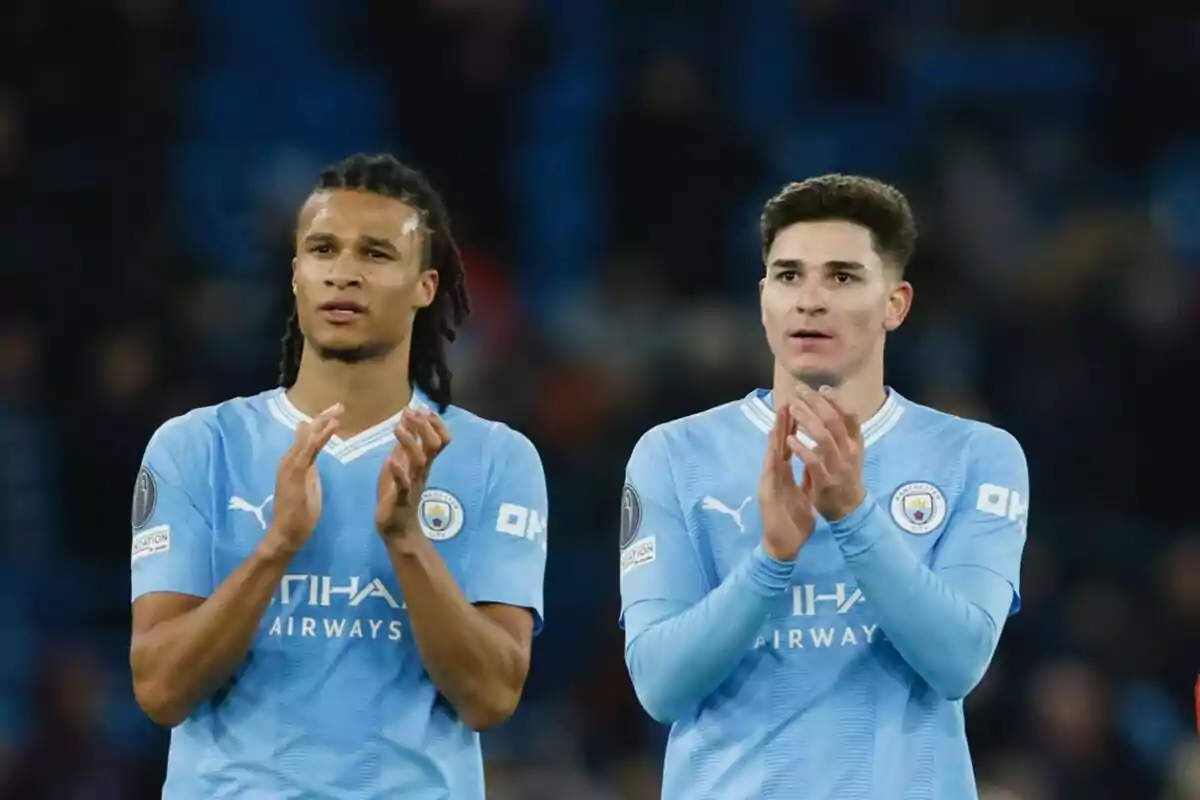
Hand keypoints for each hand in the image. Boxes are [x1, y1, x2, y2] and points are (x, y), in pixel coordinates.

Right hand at [265, 404, 342, 553]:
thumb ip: (308, 462)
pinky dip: (321, 437)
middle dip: (323, 418)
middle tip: (340, 405)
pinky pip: (310, 450)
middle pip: (308, 433)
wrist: (287, 532)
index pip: (308, 437)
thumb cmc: (299, 511)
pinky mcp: (295, 473)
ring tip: (338, 411)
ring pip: (308, 438)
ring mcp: (290, 465)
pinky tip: (332, 427)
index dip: (321, 423)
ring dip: (323, 423)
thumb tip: (310, 446)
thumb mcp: (306, 480)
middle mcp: (289, 459)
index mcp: (294, 461)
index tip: (336, 411)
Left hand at [375, 408, 451, 539]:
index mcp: (422, 463)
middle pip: (434, 445)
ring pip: (420, 460)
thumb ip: (403, 447)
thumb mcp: (398, 466)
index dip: (435, 423)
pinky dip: (398, 471)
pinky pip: (403, 484)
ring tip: (397, 427)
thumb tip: (406, 422)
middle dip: (425, 426)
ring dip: (410, 442)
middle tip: (412, 413)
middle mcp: (421, 471)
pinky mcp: (400, 498)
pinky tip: (391, 460)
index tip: (423, 409)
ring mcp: (412, 484)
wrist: (396, 529)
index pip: (440, 439)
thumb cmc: (396, 495)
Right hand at [758, 403, 815, 560]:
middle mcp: (776, 473)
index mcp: (786, 473)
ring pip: (773, 450)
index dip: (795, 426)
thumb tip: (816, 459)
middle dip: (785, 421)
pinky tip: (774, 439)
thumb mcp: (805, 494)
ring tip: (781, 410)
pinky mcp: (768, 491)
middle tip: (789, 398)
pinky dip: (772, 453)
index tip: (802, 406)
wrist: (783, 545)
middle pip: (780, 443)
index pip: (790, 445)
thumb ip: (808, 476)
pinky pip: (771, 469)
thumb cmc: (793, 521)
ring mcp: (770, 480)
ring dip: (776, 430)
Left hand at [786, 384, 865, 520]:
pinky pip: (813, 462)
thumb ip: (843, 432)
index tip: (821, 388)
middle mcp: (850, 452)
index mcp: (856, 443)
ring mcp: (838, 467)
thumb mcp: (851, 452)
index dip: (836, 400)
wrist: (850, 510)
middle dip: (816, 404)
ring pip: (824, 438)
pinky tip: (789, 440)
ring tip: (792, 409)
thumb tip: (830, 405)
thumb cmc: (846, 476)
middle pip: (834, 421)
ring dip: (807, 421)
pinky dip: (801, 449)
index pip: (850, 415)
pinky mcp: (826, 481)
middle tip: (799, 392)